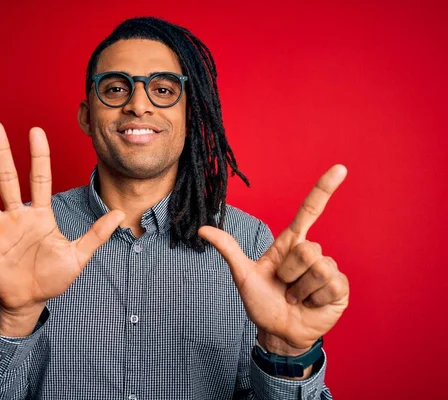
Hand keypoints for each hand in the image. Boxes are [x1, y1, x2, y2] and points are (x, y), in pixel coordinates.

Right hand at [0, 121, 123, 317]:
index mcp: (40, 215)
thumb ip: (96, 234)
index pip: (40, 178)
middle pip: (7, 177)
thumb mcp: (78, 256)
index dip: (38, 156)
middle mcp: (17, 215)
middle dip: (1, 152)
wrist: (30, 301)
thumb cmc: (53, 277)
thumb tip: (120, 214)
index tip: (35, 130)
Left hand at [198, 165, 348, 353]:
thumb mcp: (243, 275)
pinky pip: (330, 285)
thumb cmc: (262, 302)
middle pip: (306, 248)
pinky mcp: (340, 288)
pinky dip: (314, 299)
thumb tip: (202, 229)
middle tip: (283, 287)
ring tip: (295, 298)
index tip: (340, 168)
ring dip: (300, 289)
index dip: (323, 190)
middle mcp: (311, 253)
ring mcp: (328, 270)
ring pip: (317, 267)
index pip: (309, 212)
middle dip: (289, 273)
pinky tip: (310, 304)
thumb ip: (228, 249)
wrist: (278, 332)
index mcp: (290, 244)